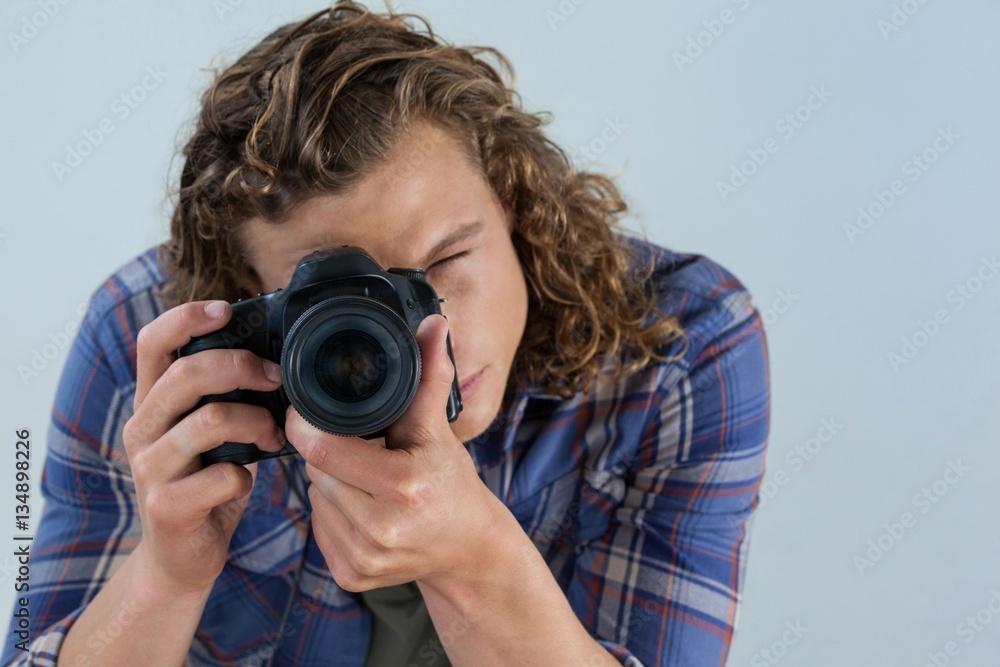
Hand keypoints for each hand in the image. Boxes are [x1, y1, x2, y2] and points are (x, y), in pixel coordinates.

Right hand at [122, 300, 286, 596]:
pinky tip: (250, 481)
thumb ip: (224, 397)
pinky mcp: (167, 507)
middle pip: (186, 374)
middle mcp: (142, 429)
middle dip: (242, 367)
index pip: (152, 343)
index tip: (227, 308)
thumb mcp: (210, 434)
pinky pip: (223, 475)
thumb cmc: (206, 483)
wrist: (181, 558)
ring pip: (209, 421)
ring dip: (256, 423)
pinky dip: (247, 475)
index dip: (186, 317)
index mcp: (152, 403)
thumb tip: (277, 358)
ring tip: (275, 436)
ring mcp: (150, 469)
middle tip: (277, 379)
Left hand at [288, 313, 503, 592]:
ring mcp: (363, 558)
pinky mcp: (350, 576)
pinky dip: (331, 511)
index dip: (307, 424)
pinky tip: (361, 506)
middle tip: (358, 445)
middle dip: (327, 452)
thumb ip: (429, 375)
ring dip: (328, 481)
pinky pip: (318, 527)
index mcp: (402, 487)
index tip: (309, 410)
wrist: (467, 548)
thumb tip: (432, 323)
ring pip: (314, 498)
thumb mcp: (439, 429)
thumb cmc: (452, 483)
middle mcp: (380, 529)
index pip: (323, 449)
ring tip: (365, 476)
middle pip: (316, 471)